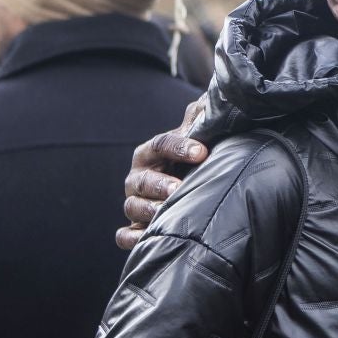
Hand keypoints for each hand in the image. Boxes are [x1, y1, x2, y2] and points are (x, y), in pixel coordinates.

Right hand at [115, 98, 208, 249]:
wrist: (186, 186)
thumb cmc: (193, 160)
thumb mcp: (197, 137)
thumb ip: (201, 117)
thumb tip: (212, 98)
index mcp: (152, 152)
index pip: (161, 144)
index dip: (180, 147)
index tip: (202, 152)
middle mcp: (139, 177)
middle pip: (142, 180)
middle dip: (160, 184)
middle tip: (179, 188)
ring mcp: (135, 202)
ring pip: (132, 207)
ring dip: (149, 211)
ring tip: (168, 214)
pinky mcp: (135, 228)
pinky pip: (125, 236)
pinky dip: (133, 239)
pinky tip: (148, 238)